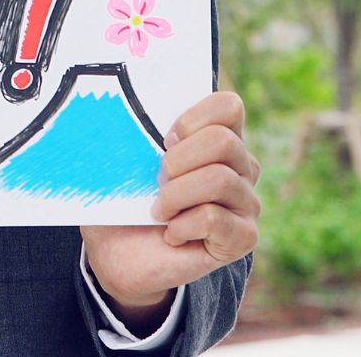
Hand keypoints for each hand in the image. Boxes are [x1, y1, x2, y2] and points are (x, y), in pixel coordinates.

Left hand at [80, 91, 260, 332]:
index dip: (193, 118)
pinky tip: (171, 235)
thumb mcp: (124, 159)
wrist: (119, 255)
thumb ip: (132, 131)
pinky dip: (181, 226)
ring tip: (159, 211)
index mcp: (219, 137)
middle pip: (223, 141)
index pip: (229, 106)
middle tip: (158, 181)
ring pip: (219, 179)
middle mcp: (241, 167)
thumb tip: (114, 109)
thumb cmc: (125, 199)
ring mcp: (246, 202)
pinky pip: (214, 218)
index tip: (164, 139)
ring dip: (175, 196)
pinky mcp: (243, 237)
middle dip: (177, 161)